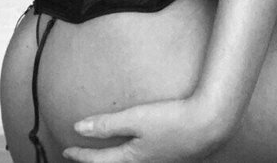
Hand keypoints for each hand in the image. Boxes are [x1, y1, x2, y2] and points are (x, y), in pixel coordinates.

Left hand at [63, 97, 220, 162]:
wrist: (210, 125)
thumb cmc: (173, 120)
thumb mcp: (136, 118)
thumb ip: (107, 124)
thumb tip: (78, 128)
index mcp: (133, 159)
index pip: (99, 160)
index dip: (81, 154)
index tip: (66, 150)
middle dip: (95, 162)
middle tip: (80, 155)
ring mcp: (159, 162)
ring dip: (113, 159)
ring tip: (104, 152)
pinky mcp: (171, 156)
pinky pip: (143, 159)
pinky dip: (130, 156)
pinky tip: (135, 147)